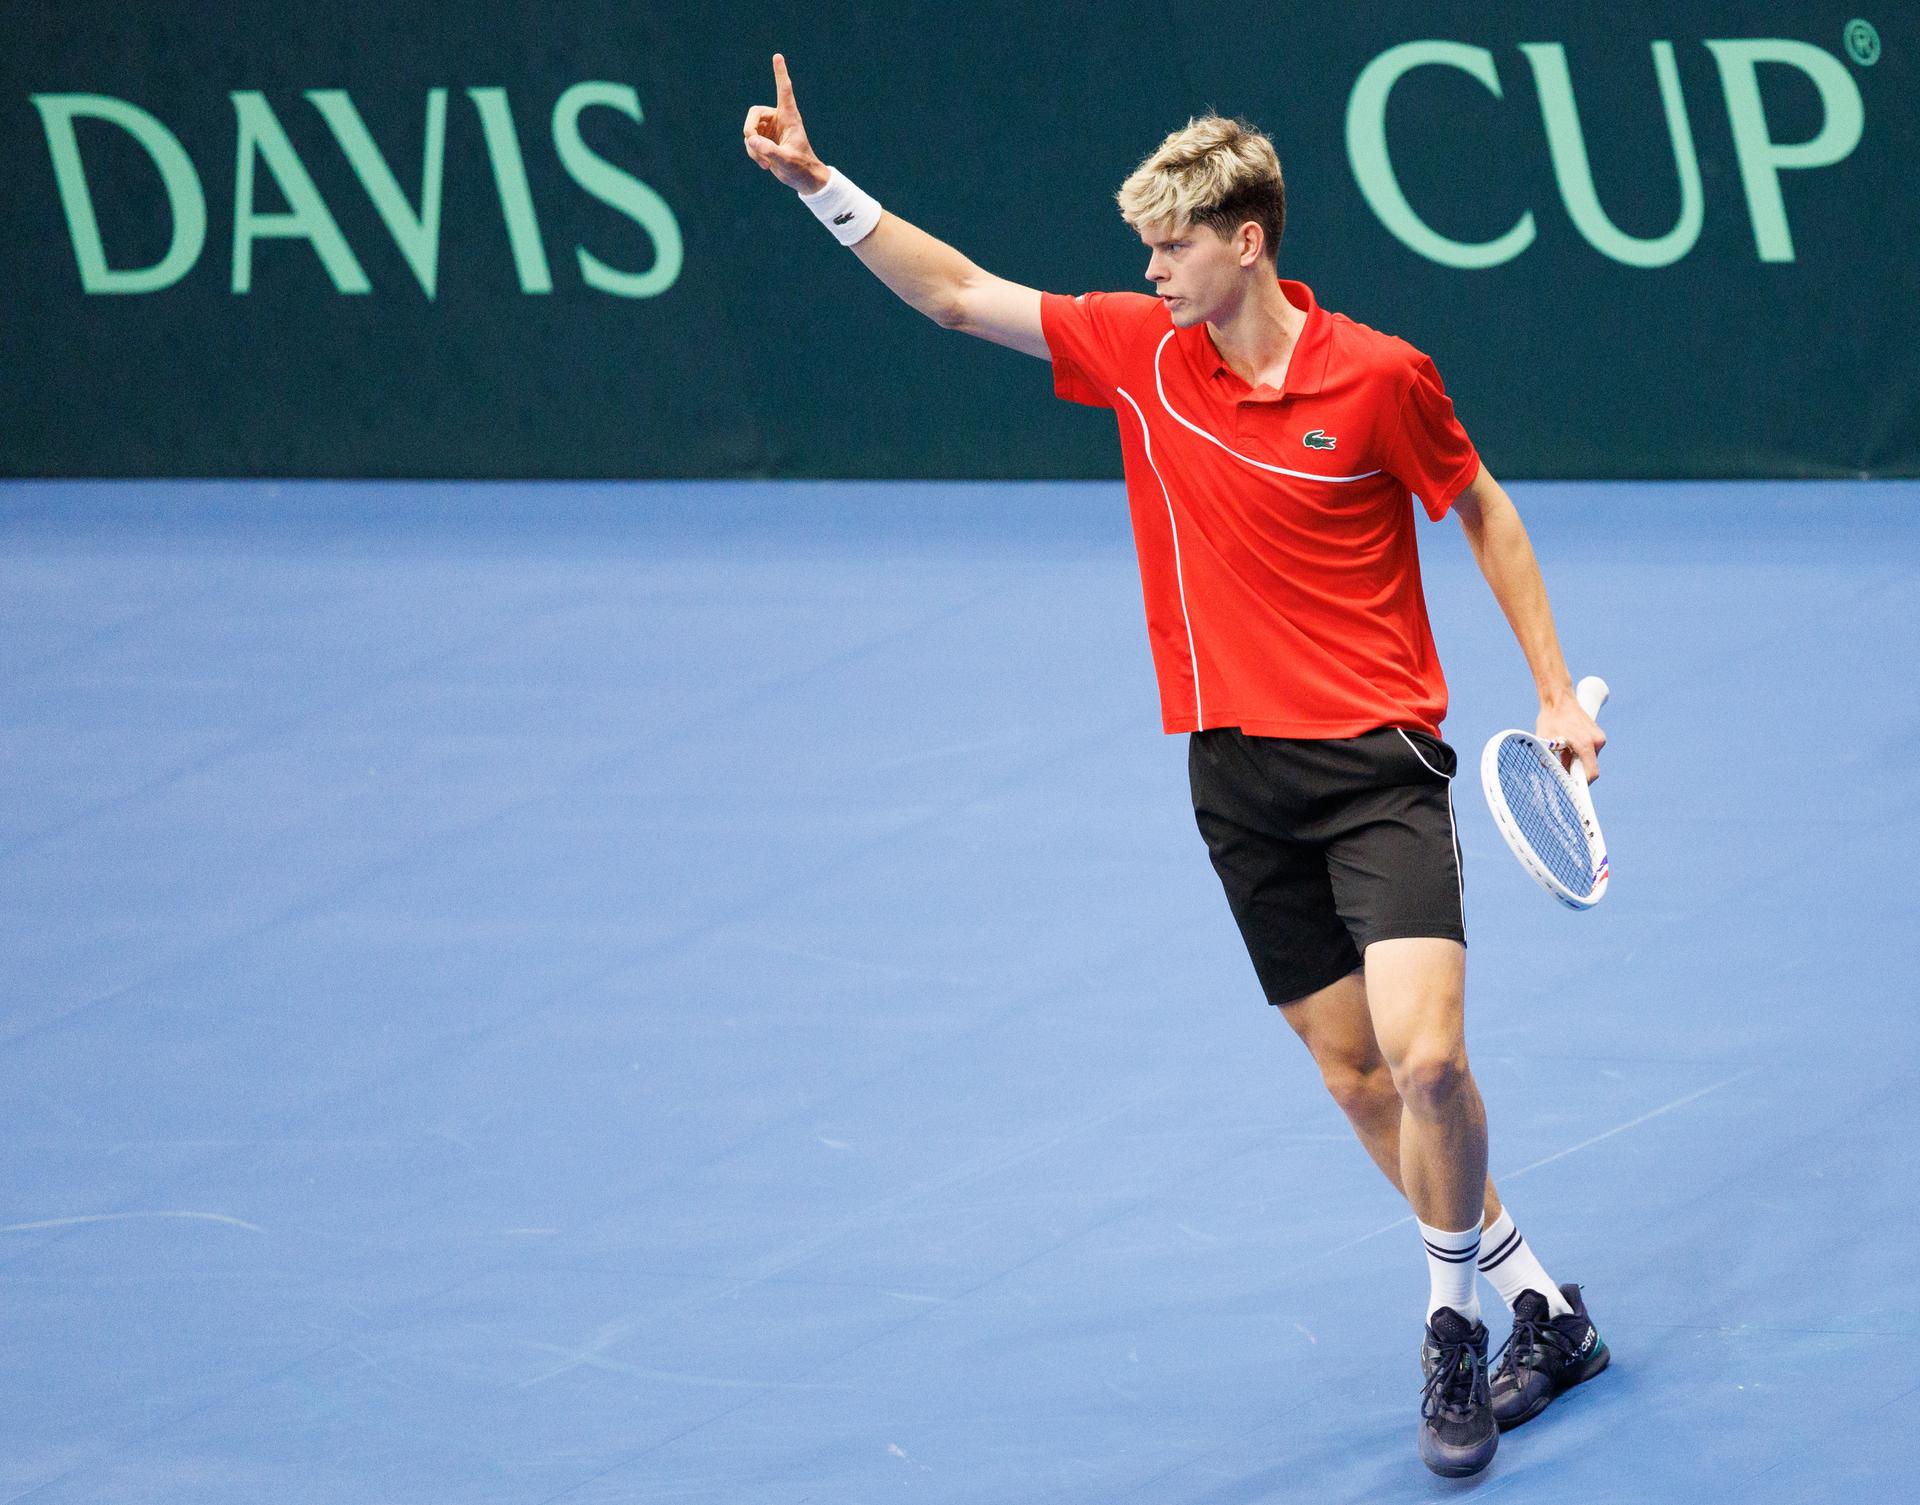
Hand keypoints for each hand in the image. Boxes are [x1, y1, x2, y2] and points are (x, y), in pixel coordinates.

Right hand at [743, 53, 828, 191]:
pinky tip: (765, 164)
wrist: (802, 179)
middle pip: (754, 114)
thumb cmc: (801, 167)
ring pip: (749, 131)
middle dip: (749, 129)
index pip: (784, 91)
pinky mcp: (764, 139)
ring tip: (765, 162)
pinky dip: (753, 153)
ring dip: (752, 148)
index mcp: (790, 117)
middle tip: (752, 143)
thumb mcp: (786, 160)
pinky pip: (750, 142)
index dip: (780, 74)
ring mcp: (770, 129)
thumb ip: (769, 150)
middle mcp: (778, 119)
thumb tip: (751, 140)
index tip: (777, 56)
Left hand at [1537, 695, 1604, 782]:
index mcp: (1585, 744)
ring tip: (1561, 750)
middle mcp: (1596, 741)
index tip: (1574, 790)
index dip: (1582, 784)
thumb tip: (1553, 775)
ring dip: (1576, 761)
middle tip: (1560, 766)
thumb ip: (1550, 759)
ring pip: (1588, 759)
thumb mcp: (1545, 741)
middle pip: (1589, 767)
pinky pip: (1589, 751)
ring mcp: (1598, 737)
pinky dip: (1579, 753)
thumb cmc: (1551, 718)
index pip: (1591, 773)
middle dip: (1575, 770)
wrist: (1559, 698)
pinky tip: (1567, 746)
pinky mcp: (1597, 735)